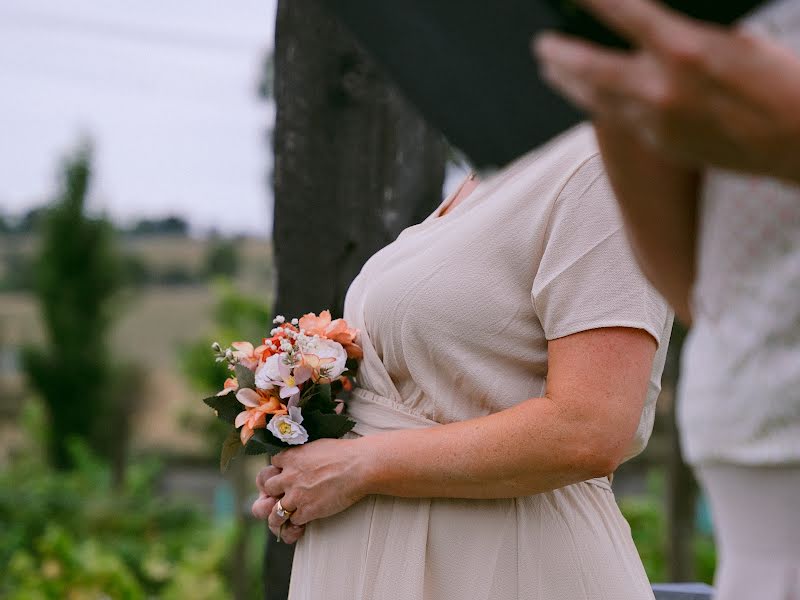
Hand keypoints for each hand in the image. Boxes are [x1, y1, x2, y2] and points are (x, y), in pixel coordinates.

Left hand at [251, 438, 372, 542]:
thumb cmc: (344, 453)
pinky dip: (298, 522)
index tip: (285, 473)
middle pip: (268, 487)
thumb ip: (304, 453)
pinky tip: (305, 519)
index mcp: (291, 456)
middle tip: (281, 495)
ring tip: (282, 518)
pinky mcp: (307, 511)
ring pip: (275, 512)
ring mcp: (296, 495)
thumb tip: (305, 458)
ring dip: (278, 515)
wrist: (358, 466)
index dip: (279, 469)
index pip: (273, 463)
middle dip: (273, 492)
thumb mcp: (317, 445)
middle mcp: (288, 476)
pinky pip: (293, 521)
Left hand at [533, 0, 799, 182]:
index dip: (589, 1)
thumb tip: (650, 22)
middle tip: (542, 45)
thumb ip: (686, 28)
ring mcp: (657, 122)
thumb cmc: (781, 82)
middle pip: (591, 68)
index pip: (623, 14)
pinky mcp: (661, 144)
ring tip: (550, 71)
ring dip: (569, 83)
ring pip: (596, 100)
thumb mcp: (737, 37)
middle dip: (560, 55)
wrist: (797, 143)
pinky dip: (597, 105)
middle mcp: (662, 89)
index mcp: (685, 50)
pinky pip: (617, 121)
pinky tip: (589, 98)